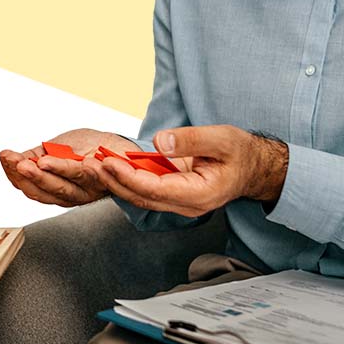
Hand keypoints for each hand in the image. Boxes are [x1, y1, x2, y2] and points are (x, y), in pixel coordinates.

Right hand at [0, 129, 137, 206]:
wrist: (121, 146)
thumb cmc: (88, 148)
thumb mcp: (55, 150)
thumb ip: (34, 157)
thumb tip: (7, 158)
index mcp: (54, 189)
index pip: (29, 187)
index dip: (14, 174)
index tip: (5, 157)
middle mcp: (70, 195)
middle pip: (44, 191)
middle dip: (27, 176)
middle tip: (15, 163)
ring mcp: (87, 190)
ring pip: (62, 186)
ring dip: (44, 175)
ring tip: (30, 163)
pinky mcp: (103, 180)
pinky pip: (84, 174)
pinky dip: (67, 167)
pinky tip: (53, 160)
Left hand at [91, 125, 287, 216]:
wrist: (253, 168)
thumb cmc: (241, 153)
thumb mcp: (222, 139)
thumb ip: (192, 140)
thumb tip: (161, 142)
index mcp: (199, 194)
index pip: (157, 189)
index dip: (130, 177)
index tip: (109, 163)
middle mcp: (187, 205)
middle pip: (143, 197)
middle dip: (115, 181)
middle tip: (90, 164)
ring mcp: (180, 203)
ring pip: (141, 197)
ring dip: (116, 181)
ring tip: (93, 164)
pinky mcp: (174, 195)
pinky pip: (146, 191)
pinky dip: (127, 179)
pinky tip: (110, 166)